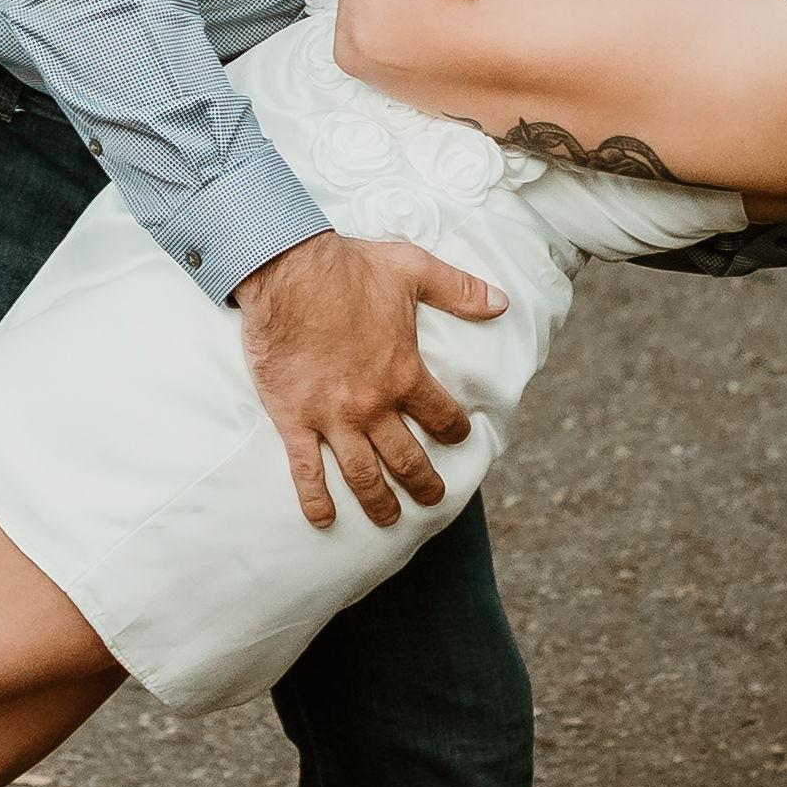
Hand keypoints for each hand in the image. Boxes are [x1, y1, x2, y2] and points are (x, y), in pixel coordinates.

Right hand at [231, 224, 507, 532]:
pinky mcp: (294, 419)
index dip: (454, 429)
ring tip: (389, 518)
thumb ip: (459, 290)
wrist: (286, 270)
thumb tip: (500, 302)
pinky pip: (306, 469)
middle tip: (431, 498)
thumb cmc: (349, 268)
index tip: (457, 437)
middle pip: (406, 459)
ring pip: (362, 475)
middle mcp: (373, 405)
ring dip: (379, 502)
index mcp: (404, 373)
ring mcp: (332, 417)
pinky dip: (315, 498)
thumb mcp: (413, 270)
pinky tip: (324, 519)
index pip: (441, 415)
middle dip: (423, 483)